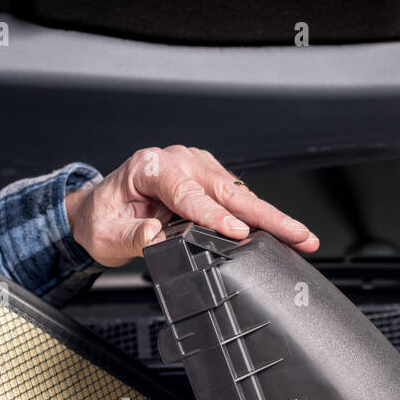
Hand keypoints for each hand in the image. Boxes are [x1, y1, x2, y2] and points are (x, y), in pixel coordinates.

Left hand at [64, 144, 318, 266]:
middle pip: (228, 191)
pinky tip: (281, 232)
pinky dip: (260, 217)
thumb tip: (155, 237)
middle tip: (297, 234)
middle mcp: (178, 161)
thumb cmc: (103, 218)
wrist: (99, 210)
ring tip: (301, 237)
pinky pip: (236, 199)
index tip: (238, 234)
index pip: (189, 194)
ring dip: (272, 217)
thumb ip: (132, 236)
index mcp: (151, 167)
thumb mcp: (107, 235)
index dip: (215, 216)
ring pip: (239, 194)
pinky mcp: (207, 180)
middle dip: (266, 216)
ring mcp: (196, 168)